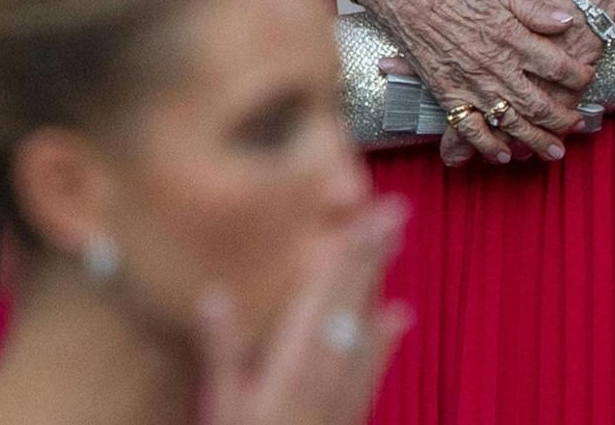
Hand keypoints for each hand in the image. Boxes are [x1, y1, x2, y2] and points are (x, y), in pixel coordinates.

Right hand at [192, 198, 409, 424]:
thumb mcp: (222, 406)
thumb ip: (222, 351)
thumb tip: (216, 295)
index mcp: (295, 361)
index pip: (327, 294)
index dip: (348, 253)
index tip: (366, 216)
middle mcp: (327, 371)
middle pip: (353, 301)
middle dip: (372, 255)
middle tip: (395, 211)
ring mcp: (343, 393)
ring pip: (367, 326)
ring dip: (379, 283)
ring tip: (394, 243)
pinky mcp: (349, 414)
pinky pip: (373, 365)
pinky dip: (386, 337)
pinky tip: (399, 316)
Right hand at [351, 0, 590, 164]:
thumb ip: (535, 11)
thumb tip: (566, 21)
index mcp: (511, 39)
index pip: (557, 66)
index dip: (577, 76)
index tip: (586, 78)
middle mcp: (495, 68)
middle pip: (540, 104)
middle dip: (563, 119)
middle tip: (576, 125)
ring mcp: (472, 85)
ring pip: (512, 122)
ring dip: (536, 140)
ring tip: (553, 150)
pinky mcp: (448, 94)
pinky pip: (471, 129)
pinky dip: (488, 146)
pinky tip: (501, 154)